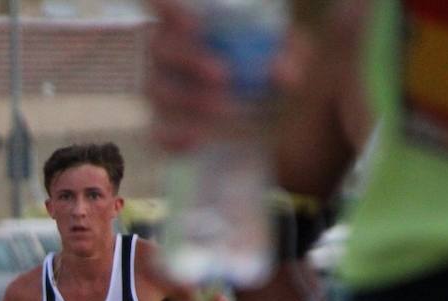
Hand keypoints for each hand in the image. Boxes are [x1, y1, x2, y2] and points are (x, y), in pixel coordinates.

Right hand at [148, 0, 309, 151]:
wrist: (265, 118)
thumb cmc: (268, 69)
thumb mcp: (286, 55)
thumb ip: (290, 55)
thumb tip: (283, 73)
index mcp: (191, 23)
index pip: (165, 7)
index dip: (168, 9)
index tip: (195, 23)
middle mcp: (168, 53)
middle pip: (160, 47)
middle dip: (189, 59)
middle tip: (223, 75)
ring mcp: (161, 90)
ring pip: (157, 90)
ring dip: (188, 98)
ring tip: (223, 108)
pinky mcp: (163, 126)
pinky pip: (157, 132)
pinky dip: (173, 136)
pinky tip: (195, 141)